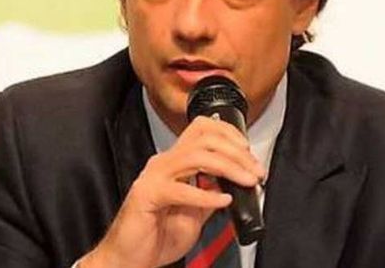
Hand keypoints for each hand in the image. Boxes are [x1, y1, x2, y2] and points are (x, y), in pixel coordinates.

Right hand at [79, 115, 266, 267]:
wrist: (129, 258)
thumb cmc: (155, 236)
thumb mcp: (195, 212)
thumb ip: (211, 193)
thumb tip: (237, 183)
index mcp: (175, 163)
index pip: (202, 129)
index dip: (229, 133)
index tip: (249, 152)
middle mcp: (164, 164)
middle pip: (204, 138)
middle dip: (237, 152)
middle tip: (255, 171)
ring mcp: (154, 177)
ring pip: (196, 156)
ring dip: (228, 167)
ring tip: (246, 181)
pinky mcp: (147, 195)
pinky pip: (181, 189)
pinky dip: (206, 195)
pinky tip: (222, 200)